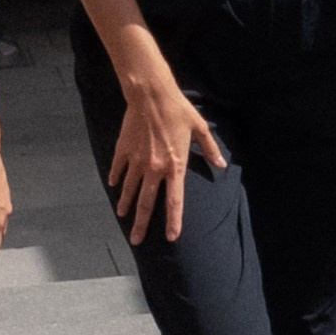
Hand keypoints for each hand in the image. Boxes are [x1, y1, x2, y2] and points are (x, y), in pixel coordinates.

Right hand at [109, 72, 227, 244]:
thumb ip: (209, 150)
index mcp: (175, 166)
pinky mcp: (123, 150)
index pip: (175, 201)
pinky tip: (114, 186)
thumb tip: (221, 165)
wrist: (151, 94)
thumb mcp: (199, 128)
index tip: (172, 237)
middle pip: (147, 203)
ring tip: (123, 216)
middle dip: (141, 224)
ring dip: (126, 205)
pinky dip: (116, 178)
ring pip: (130, 189)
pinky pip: (118, 169)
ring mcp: (136, 160)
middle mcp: (154, 168)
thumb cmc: (178, 110)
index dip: (173, 221)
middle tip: (136, 240)